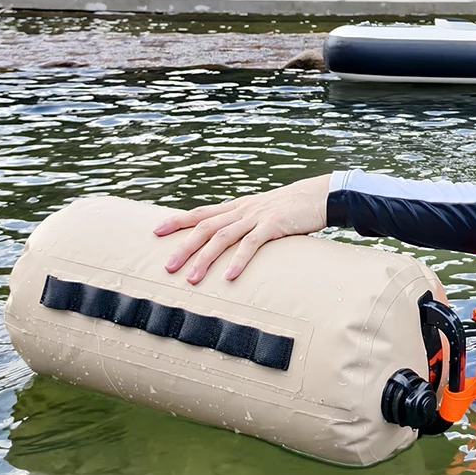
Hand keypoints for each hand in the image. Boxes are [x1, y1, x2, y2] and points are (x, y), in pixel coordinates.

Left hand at [155, 174, 330, 283]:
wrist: (319, 195)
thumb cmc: (292, 210)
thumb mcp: (263, 214)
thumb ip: (246, 227)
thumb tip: (230, 247)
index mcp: (237, 207)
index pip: (201, 213)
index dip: (178, 221)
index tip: (156, 231)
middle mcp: (242, 210)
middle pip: (205, 227)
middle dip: (184, 246)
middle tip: (166, 266)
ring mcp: (257, 217)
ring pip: (223, 237)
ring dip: (205, 258)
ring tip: (192, 278)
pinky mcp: (274, 225)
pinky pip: (252, 244)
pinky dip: (239, 260)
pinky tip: (229, 276)